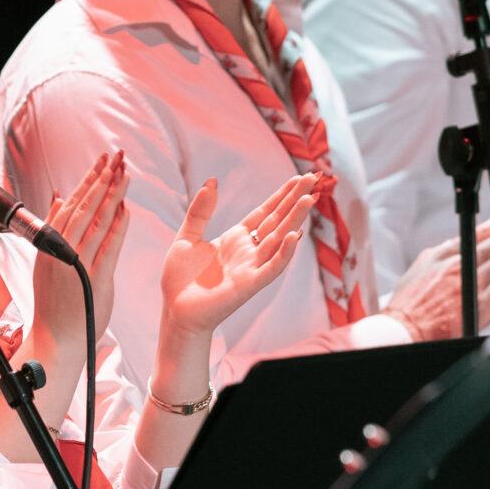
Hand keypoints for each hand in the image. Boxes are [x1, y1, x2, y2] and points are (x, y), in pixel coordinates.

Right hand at [27, 149, 131, 363]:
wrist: (56, 337)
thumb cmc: (53, 302)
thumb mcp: (45, 261)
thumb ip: (53, 228)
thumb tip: (60, 197)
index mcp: (50, 243)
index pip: (72, 203)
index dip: (88, 180)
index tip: (101, 161)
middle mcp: (62, 250)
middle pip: (84, 206)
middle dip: (102, 178)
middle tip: (116, 156)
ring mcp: (78, 264)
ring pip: (96, 222)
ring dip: (112, 196)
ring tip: (124, 174)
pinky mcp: (94, 279)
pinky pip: (108, 248)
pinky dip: (117, 228)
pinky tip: (126, 211)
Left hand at [161, 174, 319, 337]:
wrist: (175, 310)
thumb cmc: (180, 278)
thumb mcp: (187, 237)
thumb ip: (200, 211)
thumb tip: (211, 182)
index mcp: (235, 238)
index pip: (265, 212)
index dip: (283, 195)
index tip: (300, 178)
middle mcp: (248, 251)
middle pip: (277, 220)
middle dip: (296, 200)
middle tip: (314, 178)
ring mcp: (251, 267)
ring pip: (279, 239)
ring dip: (294, 220)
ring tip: (309, 199)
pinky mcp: (249, 284)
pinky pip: (271, 267)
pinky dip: (283, 253)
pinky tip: (294, 235)